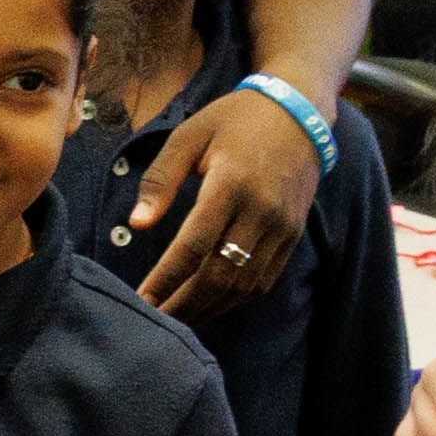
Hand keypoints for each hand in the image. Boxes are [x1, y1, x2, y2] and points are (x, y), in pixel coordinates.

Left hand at [131, 88, 325, 320]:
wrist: (298, 115)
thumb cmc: (234, 121)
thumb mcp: (189, 136)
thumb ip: (160, 180)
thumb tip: (137, 224)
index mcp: (231, 185)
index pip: (193, 245)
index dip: (166, 278)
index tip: (142, 299)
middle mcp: (261, 212)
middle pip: (220, 275)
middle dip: (185, 304)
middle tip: (156, 320)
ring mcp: (282, 228)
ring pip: (244, 285)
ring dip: (210, 308)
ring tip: (179, 319)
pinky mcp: (293, 236)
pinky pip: (264, 280)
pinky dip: (236, 298)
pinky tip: (211, 304)